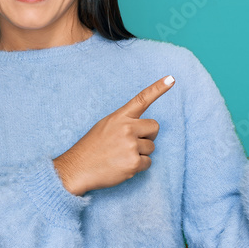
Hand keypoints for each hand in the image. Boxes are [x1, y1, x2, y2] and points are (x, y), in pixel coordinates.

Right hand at [53, 75, 175, 195]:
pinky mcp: (133, 163)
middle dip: (148, 136)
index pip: (142, 99)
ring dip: (141, 153)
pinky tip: (123, 166)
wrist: (77, 168)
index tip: (171, 79)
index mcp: (119, 117)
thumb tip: (143, 128)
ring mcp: (131, 146)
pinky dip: (138, 167)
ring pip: (151, 147)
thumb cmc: (92, 147)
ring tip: (121, 156)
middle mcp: (127, 128)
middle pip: (154, 127)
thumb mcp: (105, 126)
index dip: (158, 88)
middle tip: (131, 144)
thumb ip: (124, 122)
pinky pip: (148, 163)